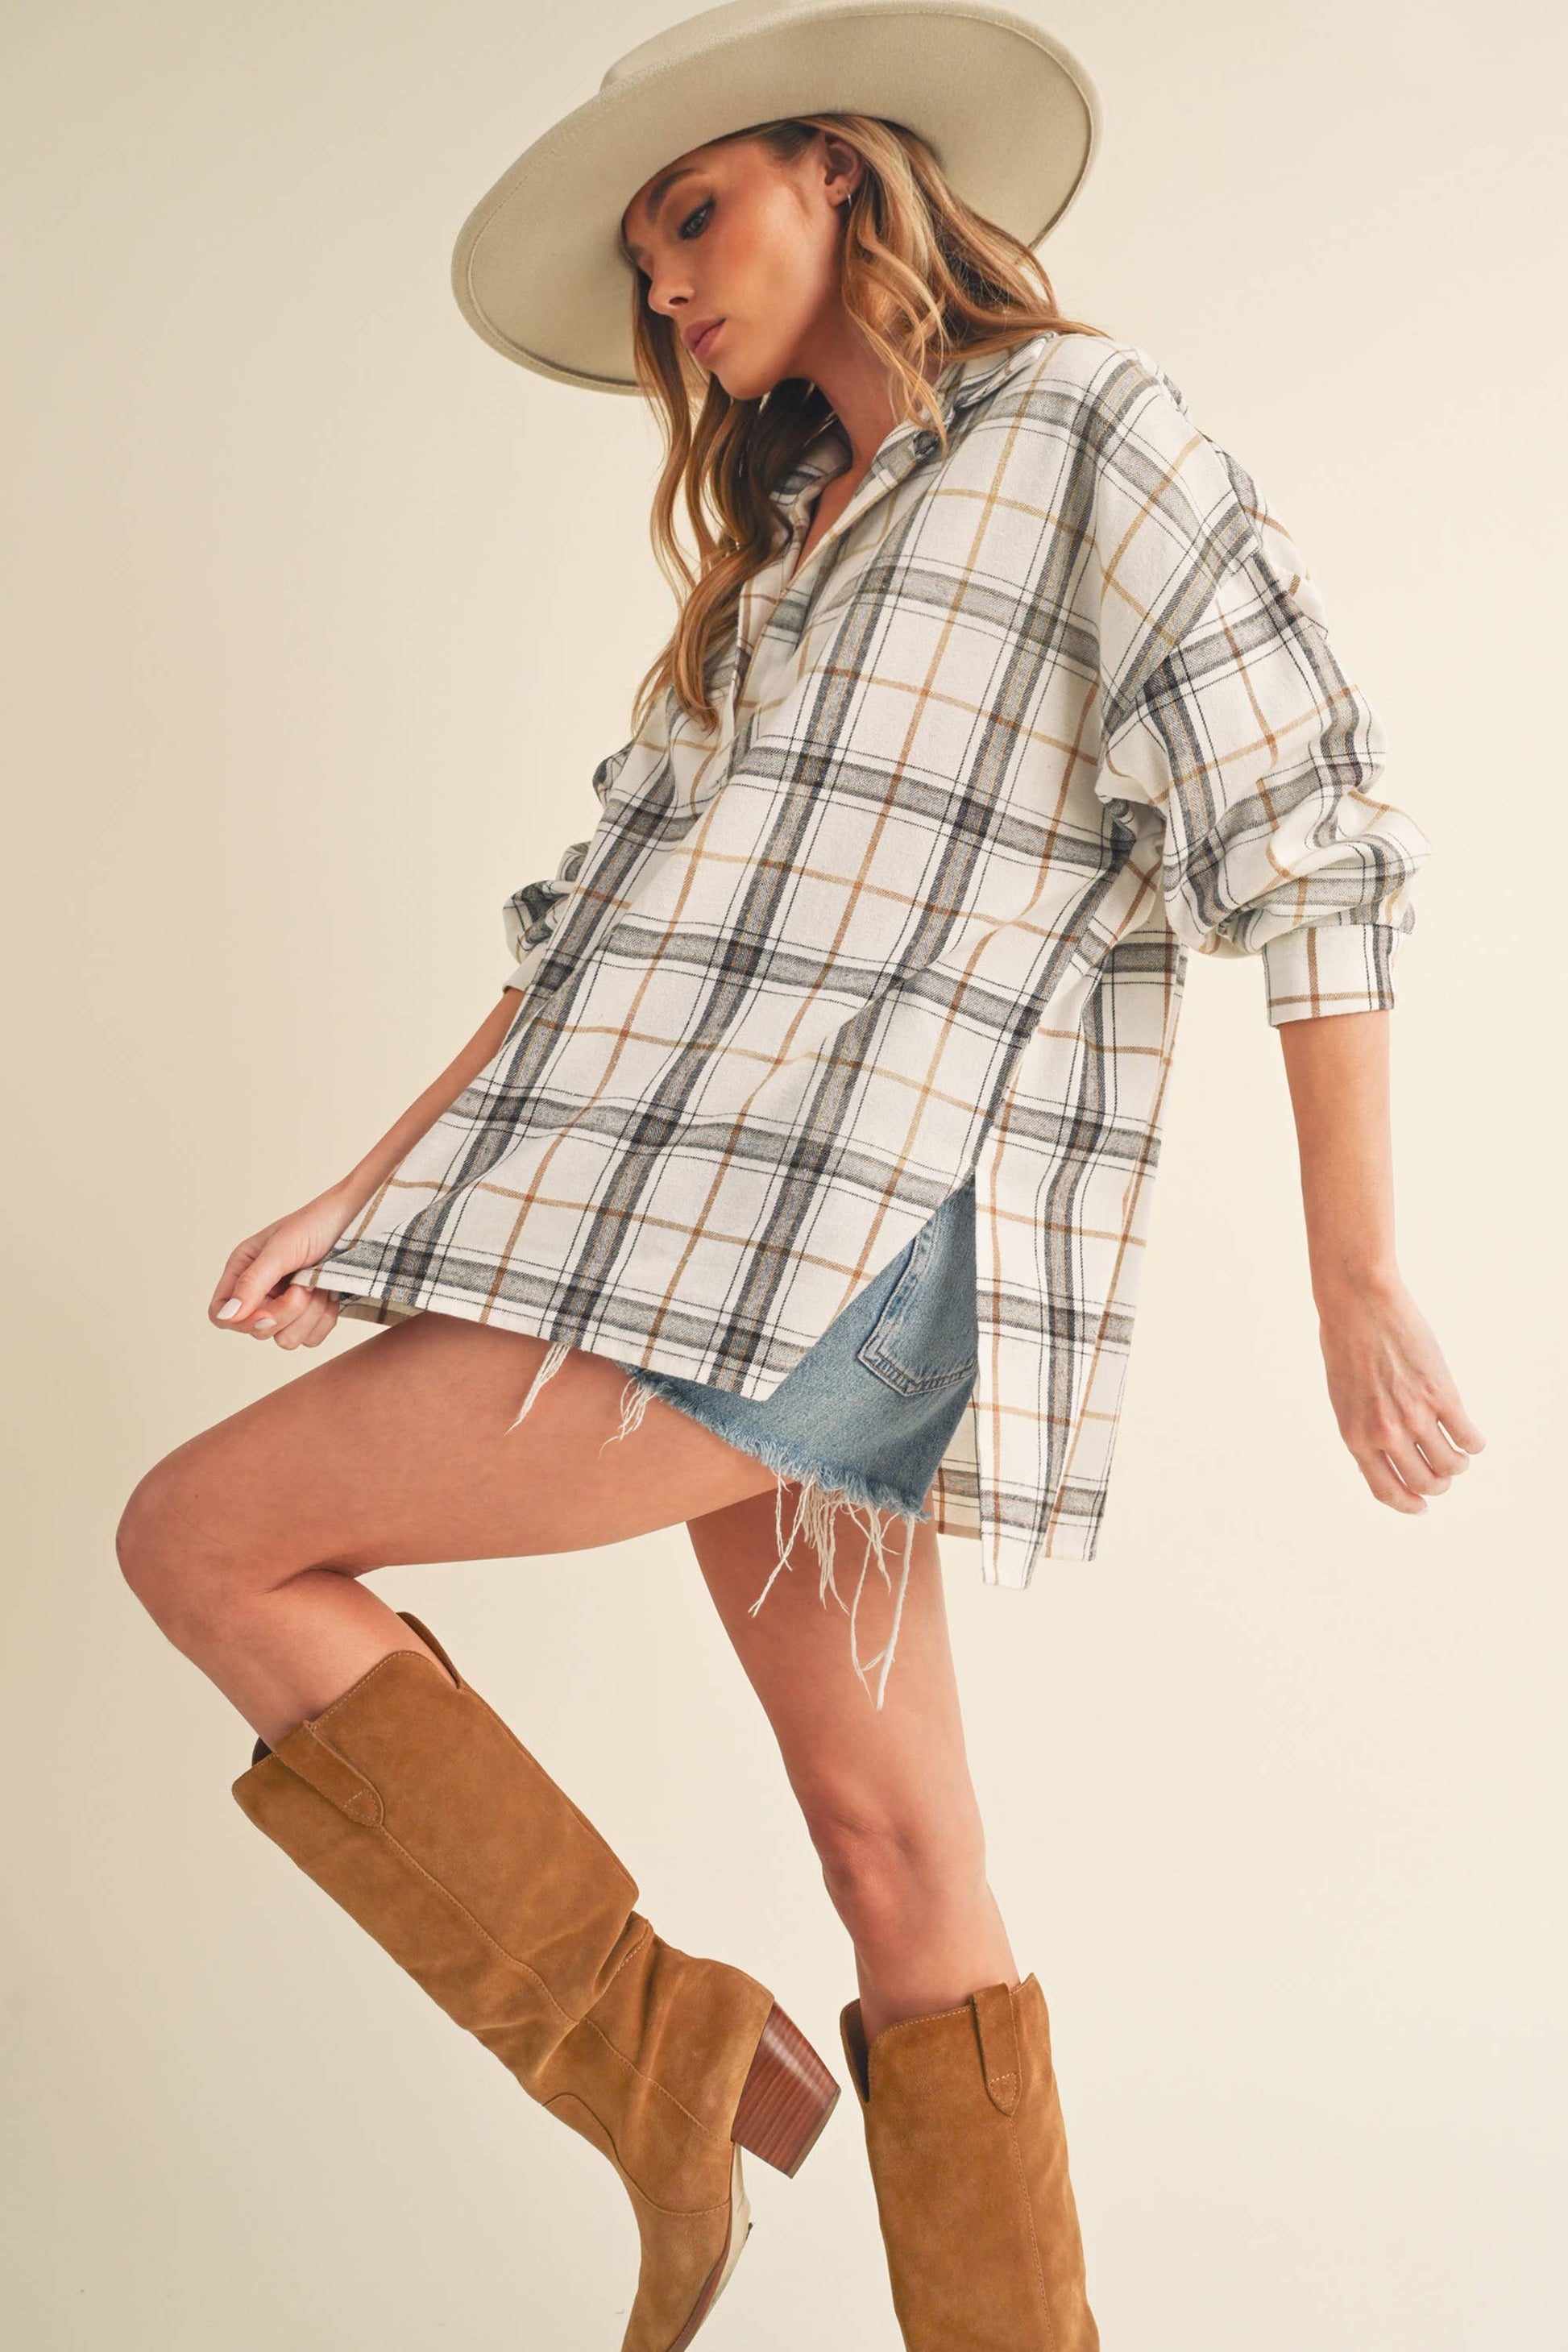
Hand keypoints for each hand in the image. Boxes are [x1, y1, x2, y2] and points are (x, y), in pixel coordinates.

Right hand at [208, 1185, 362, 1350]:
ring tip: (318, 1284)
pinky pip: (311, 1339)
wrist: (359, 1221)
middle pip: (258, 1332)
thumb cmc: (317, 1223)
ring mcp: (287, 1305)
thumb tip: (226, 1316)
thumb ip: (252, 1282)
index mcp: (243, 1271)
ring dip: (310, 1314)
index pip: (221, 1314)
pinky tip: (331, 1294)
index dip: (241, 1322)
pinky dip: (325, 1318)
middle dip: (286, 1312)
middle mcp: (261, 1291)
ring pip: (287, 1340)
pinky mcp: (312, 1315)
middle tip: (303, 1285)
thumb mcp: (282, 1249)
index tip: (267, 1313)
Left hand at [1316, 1270, 1485, 1513]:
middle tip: (1443, 1473)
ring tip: (1457, 1452)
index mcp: (1356, 1437)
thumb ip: (1364, 1431)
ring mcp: (1415, 1415)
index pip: (1387, 1490)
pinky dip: (1474, 1443)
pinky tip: (1470, 1436)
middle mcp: (1385, 1433)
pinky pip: (1468, 1437)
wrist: (1359, 1304)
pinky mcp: (1442, 1394)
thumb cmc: (1346, 1346)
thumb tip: (1388, 1460)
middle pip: (1425, 1483)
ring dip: (1458, 1464)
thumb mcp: (1344, 1399)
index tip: (1422, 1506)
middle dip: (1438, 1484)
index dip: (1409, 1504)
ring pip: (1451, 1465)